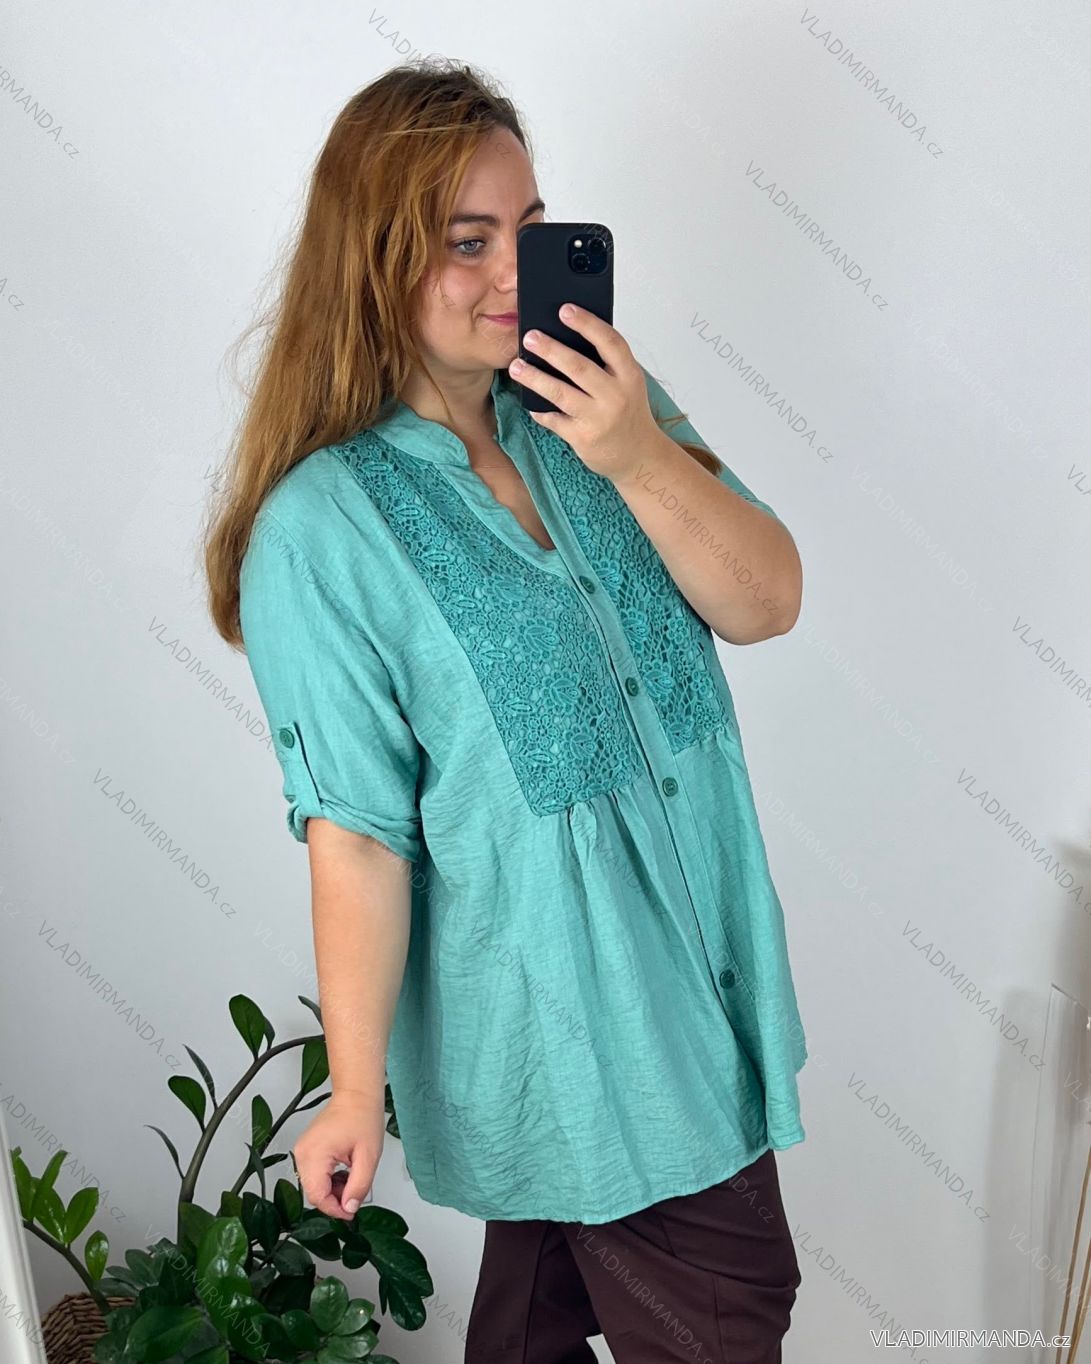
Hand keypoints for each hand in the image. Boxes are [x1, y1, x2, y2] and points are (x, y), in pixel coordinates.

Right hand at [292, 1088, 385, 1219]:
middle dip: (335, 1198)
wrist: (356, 1095)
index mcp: (315, 1154)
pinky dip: (328, 1178)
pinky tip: (343, 1171)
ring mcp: (302, 1150)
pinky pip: (313, 1174)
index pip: (317, 1196)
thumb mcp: (369, 1156)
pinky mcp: (305, 1149)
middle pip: (313, 1192)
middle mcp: (302, 1153)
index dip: (335, 1209)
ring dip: (332, 1189)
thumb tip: (349, 1208)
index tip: (351, 1211)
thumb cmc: (363, 1117)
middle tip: (355, 1192)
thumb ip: (359, 1186)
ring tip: (351, 1177)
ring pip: (313, 1185)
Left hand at [510, 303, 658, 481]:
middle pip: (579, 367)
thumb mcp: (628, 384)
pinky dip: (540, 411)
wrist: (639, 456)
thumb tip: (568, 336)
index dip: (587, 324)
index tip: (565, 310)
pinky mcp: (584, 438)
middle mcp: (616, 396)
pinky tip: (530, 404)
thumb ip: (608, 364)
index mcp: (629, 375)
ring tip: (517, 367)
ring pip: (561, 393)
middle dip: (551, 349)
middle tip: (529, 337)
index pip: (610, 343)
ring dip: (535, 378)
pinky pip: (555, 420)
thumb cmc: (629, 413)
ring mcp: (599, 418)